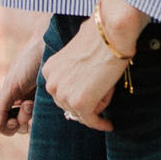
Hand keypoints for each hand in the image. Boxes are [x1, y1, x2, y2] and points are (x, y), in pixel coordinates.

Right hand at [0, 30, 46, 137]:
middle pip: (20, 127)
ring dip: (30, 118)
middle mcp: (25, 104)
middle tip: (27, 105)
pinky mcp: (53, 103)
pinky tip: (41, 108)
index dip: (7, 127)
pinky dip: (41, 118)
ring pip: (32, 126)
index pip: (6, 124)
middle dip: (20, 120)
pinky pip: (46, 120)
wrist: (47, 47)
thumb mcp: (10, 86)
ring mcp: (39, 104)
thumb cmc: (27, 63)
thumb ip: (0, 108)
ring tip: (33, 102)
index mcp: (13, 99)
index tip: (12, 120)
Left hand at [41, 6, 139, 133]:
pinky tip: (109, 125)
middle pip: (69, 105)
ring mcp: (64, 94)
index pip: (62, 92)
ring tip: (109, 89)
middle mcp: (51, 83)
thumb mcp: (78, 53)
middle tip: (105, 89)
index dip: (78, 93)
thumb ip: (74, 69)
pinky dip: (100, 124)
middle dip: (87, 101)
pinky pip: (91, 120)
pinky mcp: (80, 103)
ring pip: (82, 112)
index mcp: (49, 70)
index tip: (91, 95)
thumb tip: (84, 79)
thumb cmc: (100, 38)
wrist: (111, 34)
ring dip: (97, 106)